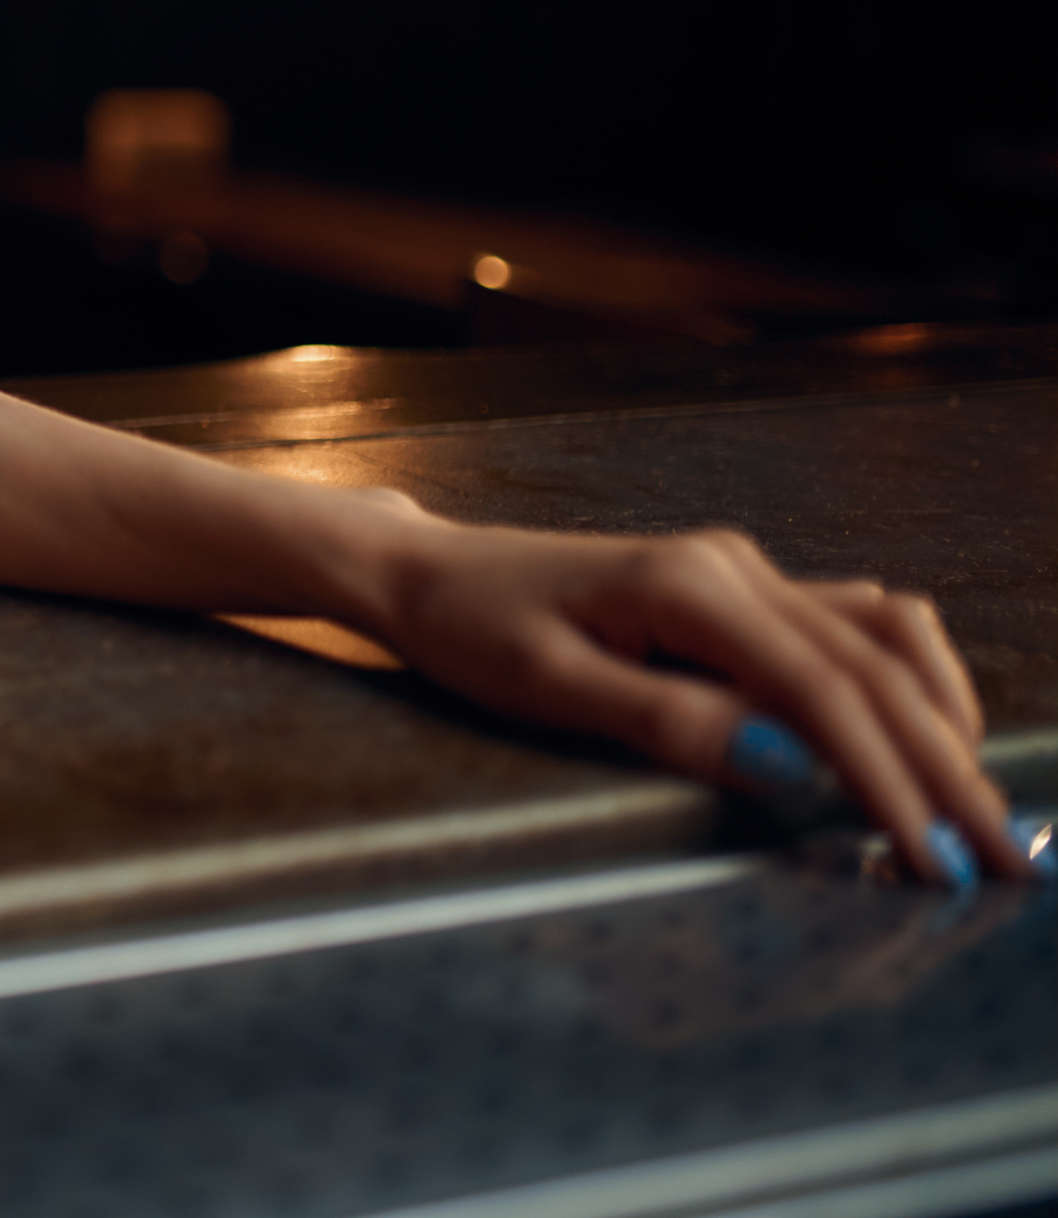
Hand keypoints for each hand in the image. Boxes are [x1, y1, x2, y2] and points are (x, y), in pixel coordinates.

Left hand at [374, 521, 1030, 883]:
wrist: (425, 575)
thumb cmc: (469, 630)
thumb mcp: (548, 688)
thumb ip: (670, 722)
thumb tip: (789, 764)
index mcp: (688, 587)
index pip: (822, 690)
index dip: (888, 776)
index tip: (932, 854)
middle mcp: (734, 568)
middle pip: (877, 665)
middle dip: (944, 765)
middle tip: (1000, 856)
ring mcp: (742, 574)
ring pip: (883, 638)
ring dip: (937, 720)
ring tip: (971, 809)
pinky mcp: (737, 593)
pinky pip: (850, 631)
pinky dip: (902, 687)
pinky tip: (919, 746)